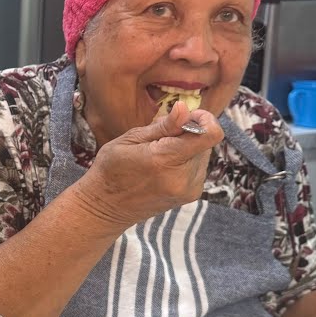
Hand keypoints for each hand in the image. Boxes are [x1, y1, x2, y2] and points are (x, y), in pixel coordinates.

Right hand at [73, 101, 223, 228]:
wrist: (105, 208)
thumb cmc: (111, 169)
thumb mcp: (129, 140)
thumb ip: (163, 126)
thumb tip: (184, 108)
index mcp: (165, 159)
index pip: (210, 135)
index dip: (204, 119)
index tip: (188, 115)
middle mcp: (182, 177)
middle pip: (204, 142)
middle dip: (188, 133)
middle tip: (161, 138)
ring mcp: (189, 189)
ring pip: (203, 154)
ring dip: (187, 148)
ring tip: (159, 154)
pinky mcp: (191, 195)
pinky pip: (198, 167)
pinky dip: (186, 161)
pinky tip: (164, 167)